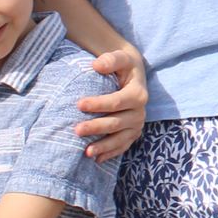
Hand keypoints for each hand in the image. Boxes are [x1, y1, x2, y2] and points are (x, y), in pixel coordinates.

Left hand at [76, 43, 148, 162]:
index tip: (79, 104)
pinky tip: (96, 159)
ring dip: (103, 146)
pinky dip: (110, 153)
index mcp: (138, 94)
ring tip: (86, 152)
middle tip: (76, 130)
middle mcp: (140, 112)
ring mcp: (137, 125)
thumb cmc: (123, 66)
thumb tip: (97, 65)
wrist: (133, 75)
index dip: (98, 104)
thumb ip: (111, 59)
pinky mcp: (133, 134)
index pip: (116, 102)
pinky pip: (122, 147)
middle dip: (96, 127)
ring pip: (120, 139)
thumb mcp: (121, 58)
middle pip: (116, 123)